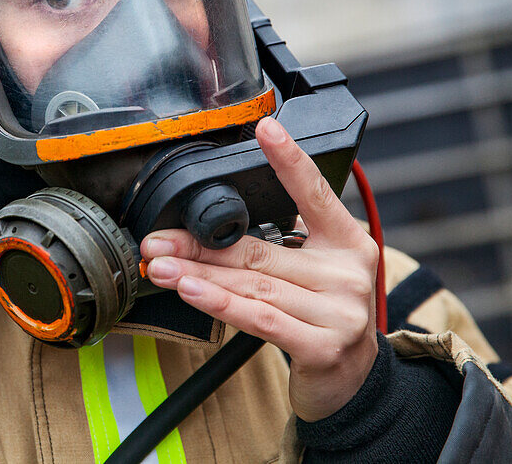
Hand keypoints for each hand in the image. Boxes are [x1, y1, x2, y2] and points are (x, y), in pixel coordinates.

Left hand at [140, 117, 378, 421]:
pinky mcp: (323, 346)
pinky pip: (260, 318)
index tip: (266, 127)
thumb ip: (283, 246)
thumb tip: (209, 231)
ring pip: (253, 283)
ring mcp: (339, 311)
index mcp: (348, 243)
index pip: (316, 194)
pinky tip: (192, 291)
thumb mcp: (317, 273)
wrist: (353, 385)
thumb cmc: (323, 318)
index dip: (290, 160)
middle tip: (158, 238)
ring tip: (162, 265)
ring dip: (199, 273)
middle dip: (200, 244)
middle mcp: (347, 273)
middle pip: (261, 249)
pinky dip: (221, 303)